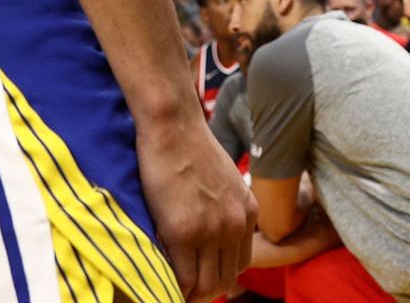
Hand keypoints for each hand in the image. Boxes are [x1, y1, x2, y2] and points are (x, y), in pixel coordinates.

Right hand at [136, 112, 254, 302]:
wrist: (172, 124)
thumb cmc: (189, 145)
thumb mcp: (222, 178)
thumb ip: (224, 206)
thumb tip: (210, 230)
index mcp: (248, 210)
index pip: (241, 263)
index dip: (218, 274)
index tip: (198, 275)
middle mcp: (236, 224)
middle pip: (226, 279)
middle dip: (204, 290)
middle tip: (181, 289)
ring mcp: (211, 230)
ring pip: (207, 285)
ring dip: (189, 292)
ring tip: (170, 288)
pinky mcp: (183, 231)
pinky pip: (183, 277)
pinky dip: (173, 286)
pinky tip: (161, 280)